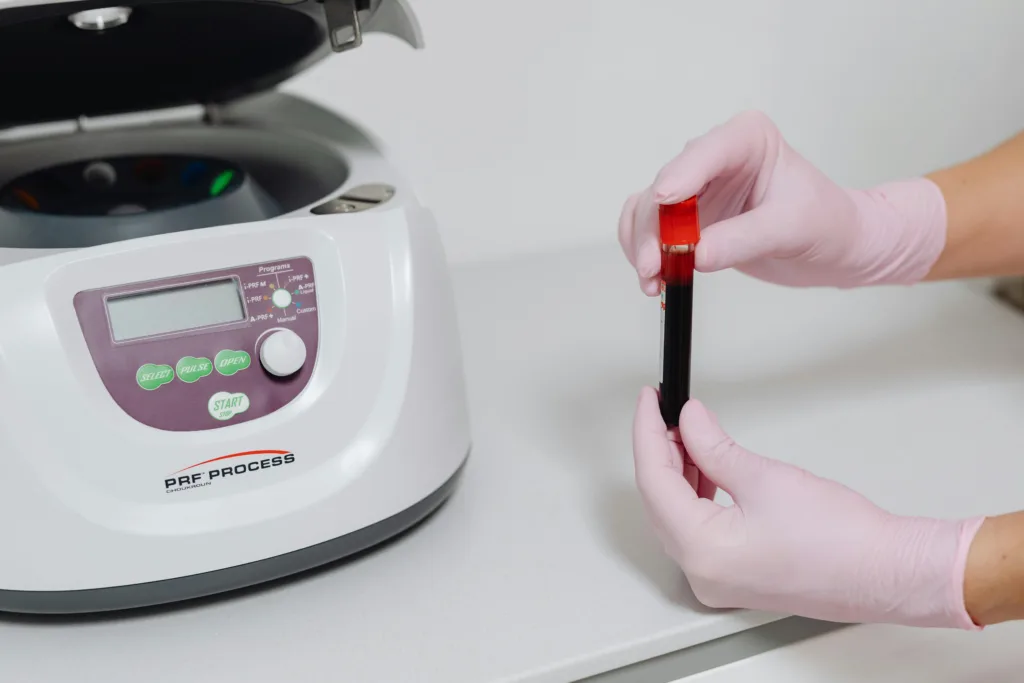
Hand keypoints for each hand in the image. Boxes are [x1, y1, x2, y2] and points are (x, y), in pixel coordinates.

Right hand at [618, 110, 947, 291]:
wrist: (836, 247)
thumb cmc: (827, 223)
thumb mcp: (791, 229)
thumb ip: (743, 239)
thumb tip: (697, 255)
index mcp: (746, 138)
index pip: (701, 155)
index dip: (675, 180)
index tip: (660, 206)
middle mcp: (713, 157)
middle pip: (663, 188)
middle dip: (652, 229)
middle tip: (653, 266)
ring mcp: (696, 188)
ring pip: (647, 211)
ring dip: (643, 245)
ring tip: (654, 280)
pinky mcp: (686, 218)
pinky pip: (648, 230)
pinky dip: (645, 253)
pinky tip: (655, 279)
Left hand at [632, 387, 983, 627]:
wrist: (889, 572)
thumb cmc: (841, 538)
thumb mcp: (764, 477)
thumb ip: (713, 446)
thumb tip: (688, 421)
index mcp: (701, 551)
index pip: (653, 480)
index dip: (647, 432)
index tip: (649, 400)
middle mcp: (701, 573)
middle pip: (659, 500)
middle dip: (660, 451)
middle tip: (666, 411)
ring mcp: (717, 580)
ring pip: (676, 516)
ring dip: (679, 472)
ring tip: (688, 433)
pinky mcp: (736, 577)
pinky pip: (698, 530)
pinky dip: (697, 496)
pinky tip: (706, 468)